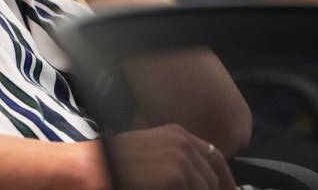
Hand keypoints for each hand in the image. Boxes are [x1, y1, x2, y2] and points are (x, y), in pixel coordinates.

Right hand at [104, 124, 236, 189]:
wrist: (92, 168)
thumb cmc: (111, 163)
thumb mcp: (148, 152)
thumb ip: (174, 160)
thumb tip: (198, 180)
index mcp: (176, 134)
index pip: (215, 158)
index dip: (225, 181)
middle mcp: (182, 143)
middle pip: (212, 180)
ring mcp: (180, 159)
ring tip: (160, 187)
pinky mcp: (176, 177)